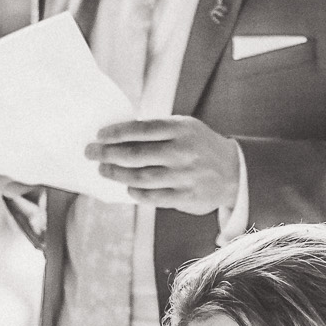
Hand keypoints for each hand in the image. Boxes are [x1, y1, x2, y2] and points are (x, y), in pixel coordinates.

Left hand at [86, 116, 241, 213]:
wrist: (234, 171)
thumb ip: (157, 130)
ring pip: (141, 177)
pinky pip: (153, 197)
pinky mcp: (187, 196)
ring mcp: (185, 175)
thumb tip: (117, 136)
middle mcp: (182, 151)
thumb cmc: (199, 146)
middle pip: (136, 154)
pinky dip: (136, 192)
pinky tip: (127, 187)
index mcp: (181, 129)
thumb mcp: (185, 128)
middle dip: (108, 154)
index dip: (116, 133)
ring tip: (104, 170)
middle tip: (91, 153)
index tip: (99, 136)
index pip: (140, 129)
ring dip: (117, 174)